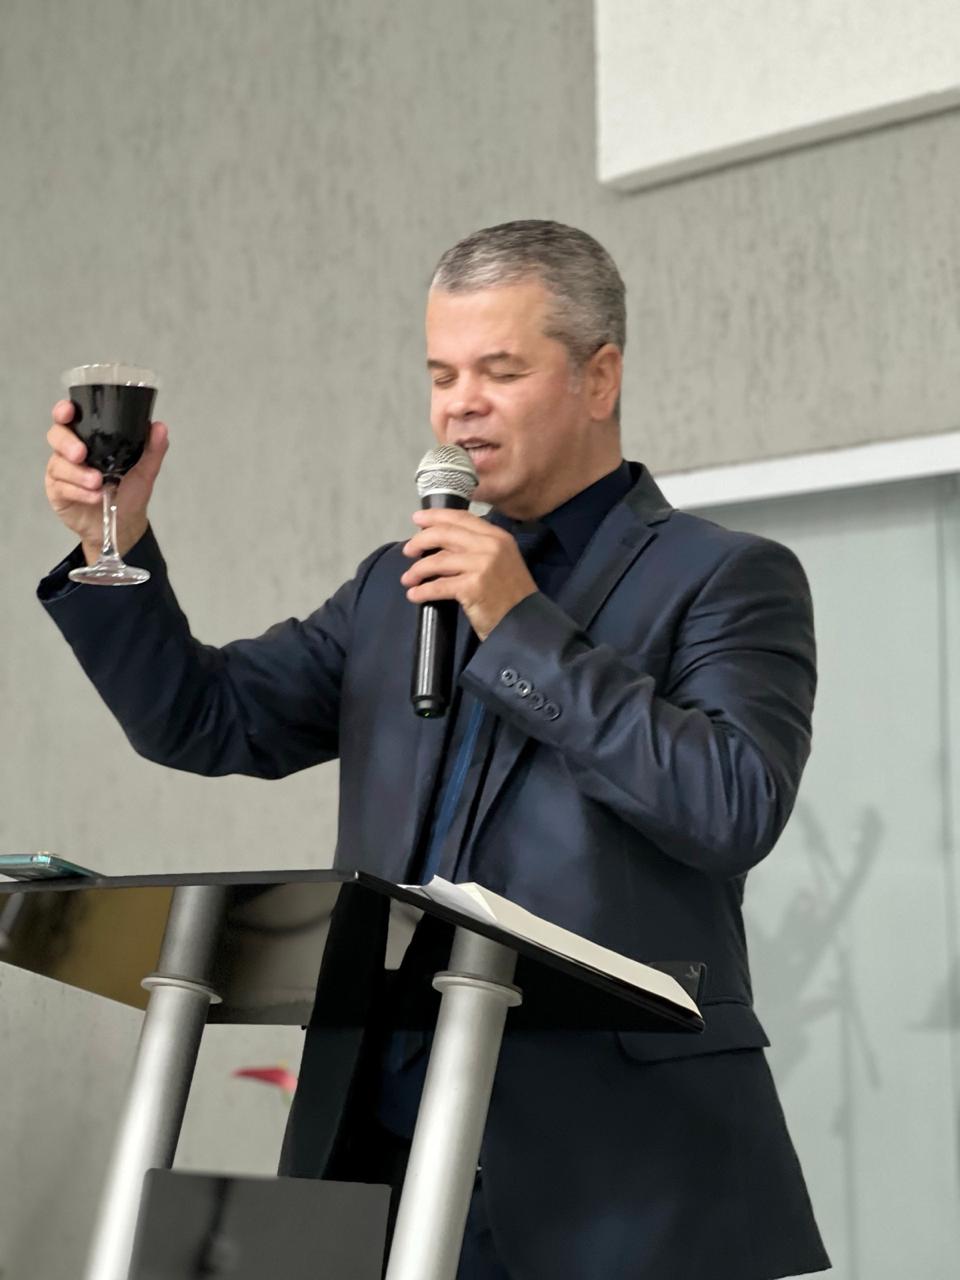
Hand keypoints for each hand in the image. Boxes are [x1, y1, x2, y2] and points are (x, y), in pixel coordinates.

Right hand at [45, 400, 168, 564]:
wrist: (125, 524)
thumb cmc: (130, 492)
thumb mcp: (145, 470)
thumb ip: (152, 448)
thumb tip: (160, 426)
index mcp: (90, 438)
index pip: (71, 418)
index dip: (64, 411)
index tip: (68, 411)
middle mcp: (71, 451)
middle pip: (56, 436)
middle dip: (67, 443)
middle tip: (81, 454)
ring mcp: (62, 472)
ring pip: (58, 464)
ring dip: (78, 473)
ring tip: (97, 482)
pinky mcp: (58, 492)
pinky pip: (61, 487)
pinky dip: (79, 491)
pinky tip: (94, 496)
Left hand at [401, 508, 537, 639]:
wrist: (525, 622)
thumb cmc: (511, 594)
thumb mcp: (501, 561)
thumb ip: (479, 548)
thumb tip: (442, 543)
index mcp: (497, 536)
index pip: (462, 518)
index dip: (436, 516)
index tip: (417, 519)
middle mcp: (490, 546)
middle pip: (445, 534)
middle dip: (421, 540)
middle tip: (408, 551)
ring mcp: (482, 565)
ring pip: (438, 560)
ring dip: (418, 570)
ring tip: (408, 579)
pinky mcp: (472, 587)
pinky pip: (439, 586)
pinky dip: (423, 591)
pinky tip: (414, 595)